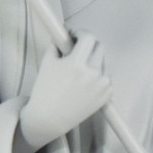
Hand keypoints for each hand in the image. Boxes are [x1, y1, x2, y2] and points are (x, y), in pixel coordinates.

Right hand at [18, 31, 110, 150]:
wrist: (50, 119)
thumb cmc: (45, 90)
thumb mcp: (47, 63)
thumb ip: (57, 44)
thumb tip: (65, 34)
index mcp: (77, 64)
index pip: (88, 37)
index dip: (80, 33)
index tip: (74, 36)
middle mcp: (93, 73)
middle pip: (99, 47)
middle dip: (88, 44)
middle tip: (77, 49)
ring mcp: (102, 85)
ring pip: (104, 61)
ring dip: (93, 59)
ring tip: (79, 68)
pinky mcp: (107, 95)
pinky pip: (107, 76)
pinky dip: (98, 74)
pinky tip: (85, 81)